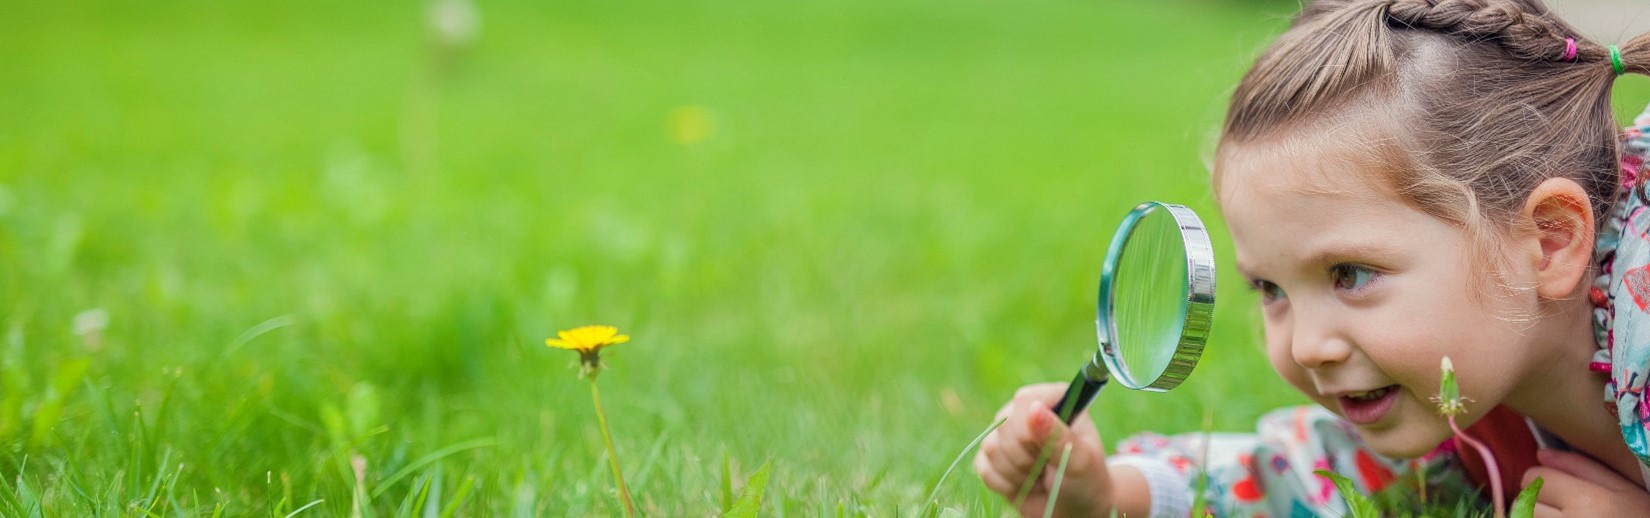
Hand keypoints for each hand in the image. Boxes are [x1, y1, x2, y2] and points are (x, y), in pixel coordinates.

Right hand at [973, 382, 1112, 516]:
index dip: (1030, 430)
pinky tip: (1025, 484)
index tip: (1050, 451)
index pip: (1024, 400)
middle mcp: (1027, 410)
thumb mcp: (1080, 459)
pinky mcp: (992, 456)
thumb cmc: (1085, 480)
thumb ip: (1057, 435)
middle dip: (1026, 458)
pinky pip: (983, 467)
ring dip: (1018, 474)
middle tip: (1049, 468)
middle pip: (1005, 425)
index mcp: (1054, 399)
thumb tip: (1034, 408)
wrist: (1074, 507)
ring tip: (1039, 477)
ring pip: (991, 447)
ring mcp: (1007, 433)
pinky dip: (1006, 485)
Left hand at [1520, 448, 1649, 515]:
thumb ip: (1581, 467)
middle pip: (1524, 501)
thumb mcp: (1623, 488)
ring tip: (1563, 517)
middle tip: (1563, 507)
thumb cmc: (1641, 516)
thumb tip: (1541, 454)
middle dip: (1538, 500)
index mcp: (1585, 501)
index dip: (1545, 478)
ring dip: (1536, 517)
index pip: (1534, 477)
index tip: (1560, 487)